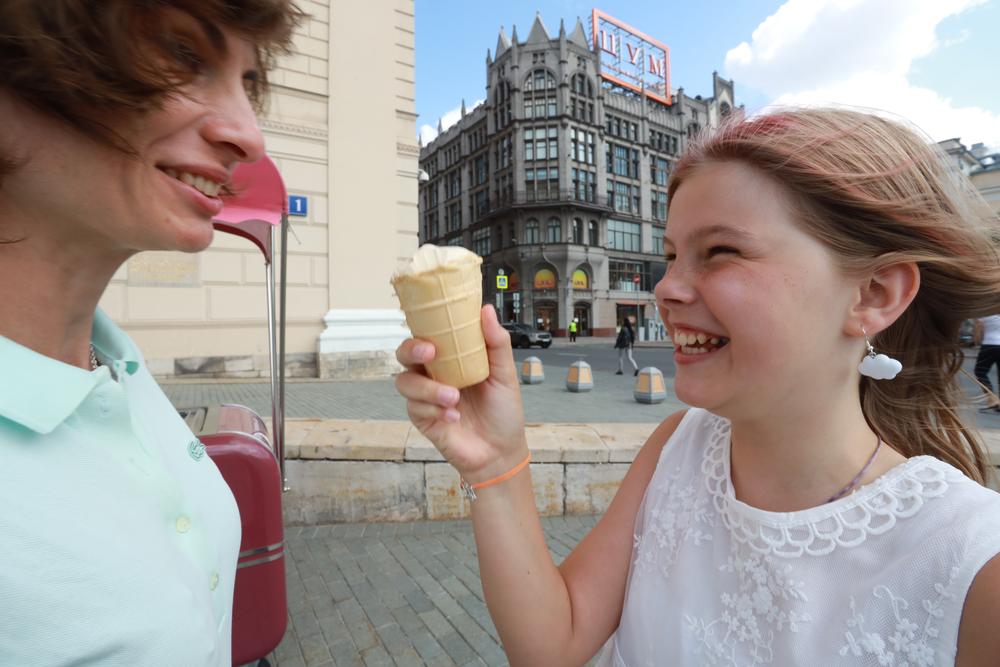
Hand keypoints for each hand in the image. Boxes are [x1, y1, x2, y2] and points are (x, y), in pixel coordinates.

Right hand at [395, 305, 527, 482]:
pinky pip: (414, 407)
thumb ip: (496, 342)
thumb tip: (486, 310)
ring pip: (405, 382)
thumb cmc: (503, 411)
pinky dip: (433, 410)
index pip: (429, 334)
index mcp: (452, 358)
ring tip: (453, 397)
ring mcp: (426, 396)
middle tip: (429, 353)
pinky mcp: (422, 418)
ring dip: (427, 388)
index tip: (434, 326)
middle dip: (411, 350)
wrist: (501, 451)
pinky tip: (453, 416)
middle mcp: (434, 374)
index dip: (423, 327)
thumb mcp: (505, 374)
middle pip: (405, 354)